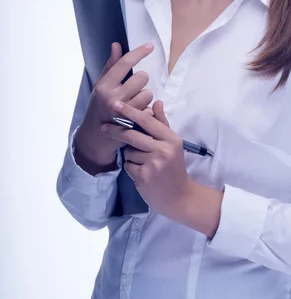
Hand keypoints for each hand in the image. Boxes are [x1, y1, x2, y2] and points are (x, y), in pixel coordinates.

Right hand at [74, 42, 154, 170]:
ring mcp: (124, 113)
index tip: (150, 46)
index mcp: (104, 86)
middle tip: (132, 89)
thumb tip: (117, 45)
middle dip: (141, 81)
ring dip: (144, 97)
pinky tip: (137, 115)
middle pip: (142, 77)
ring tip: (133, 103)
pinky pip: (151, 109)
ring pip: (148, 94)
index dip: (139, 52)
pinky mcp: (134, 124)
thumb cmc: (99, 106)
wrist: (96, 137)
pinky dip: (147, 111)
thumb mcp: (101, 86)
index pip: (124, 64)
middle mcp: (113, 98)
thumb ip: (111, 66)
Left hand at [101, 100, 194, 219]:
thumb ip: (162, 123)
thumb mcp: (172, 143)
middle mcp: (163, 150)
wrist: (178, 196)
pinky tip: (141, 172)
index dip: (130, 111)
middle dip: (115, 130)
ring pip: (129, 152)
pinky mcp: (144, 177)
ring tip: (142, 162)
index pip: (147, 121)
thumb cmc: (174, 166)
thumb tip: (157, 102)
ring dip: (130, 155)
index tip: (116, 104)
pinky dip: (131, 167)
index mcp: (171, 138)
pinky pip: (128, 165)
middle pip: (132, 135)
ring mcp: (153, 164)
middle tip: (103, 127)